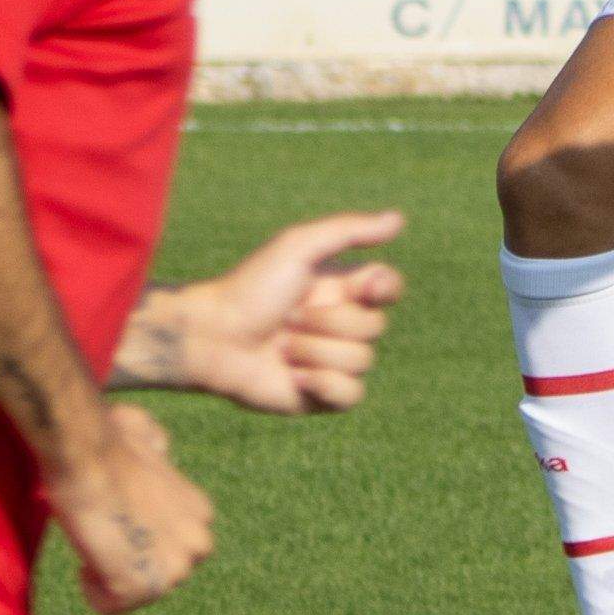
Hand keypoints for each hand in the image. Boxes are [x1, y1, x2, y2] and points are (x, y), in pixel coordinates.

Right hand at [43, 401, 212, 614]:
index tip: (117, 517)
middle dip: (127, 560)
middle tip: (104, 530)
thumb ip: (159, 450)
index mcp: (201, 514)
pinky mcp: (143, 588)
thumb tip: (159, 447)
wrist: (88, 454)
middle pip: (154, 575)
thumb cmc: (108, 441)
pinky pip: (108, 607)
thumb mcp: (149, 439)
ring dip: (107, 572)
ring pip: (131, 593)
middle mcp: (198, 545)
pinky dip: (90, 589)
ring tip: (97, 538)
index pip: (168, 549)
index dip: (135, 538)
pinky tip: (87, 557)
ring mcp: (174, 570)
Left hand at [150, 209, 406, 415]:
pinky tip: (293, 376)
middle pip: (375, 327)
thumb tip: (399, 219)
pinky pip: (352, 394)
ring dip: (316, 352)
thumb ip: (348, 230)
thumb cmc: (251, 288)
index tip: (363, 286)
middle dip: (328, 322)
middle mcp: (343, 324)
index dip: (383, 289)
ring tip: (282, 346)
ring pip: (362, 360)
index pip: (390, 288)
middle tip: (289, 317)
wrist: (214, 338)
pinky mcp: (324, 395)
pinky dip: (323, 384)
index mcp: (342, 289)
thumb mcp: (298, 246)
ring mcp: (334, 361)